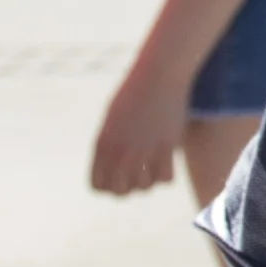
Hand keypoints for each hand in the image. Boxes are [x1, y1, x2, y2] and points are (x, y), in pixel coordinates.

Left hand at [91, 63, 194, 197]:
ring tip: (153, 169)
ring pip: (144, 187)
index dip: (108, 187)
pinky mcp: (166, 146)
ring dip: (149, 182)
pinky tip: (168, 163)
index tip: (119, 179)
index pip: (97, 185)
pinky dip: (167, 176)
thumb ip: (109, 144)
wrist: (157, 74)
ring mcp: (143, 149)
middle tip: (137, 177)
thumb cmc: (134, 93)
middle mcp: (120, 150)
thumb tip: (113, 169)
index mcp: (102, 144)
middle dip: (129, 189)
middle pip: (120, 192)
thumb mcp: (113, 118)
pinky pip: (165, 179)